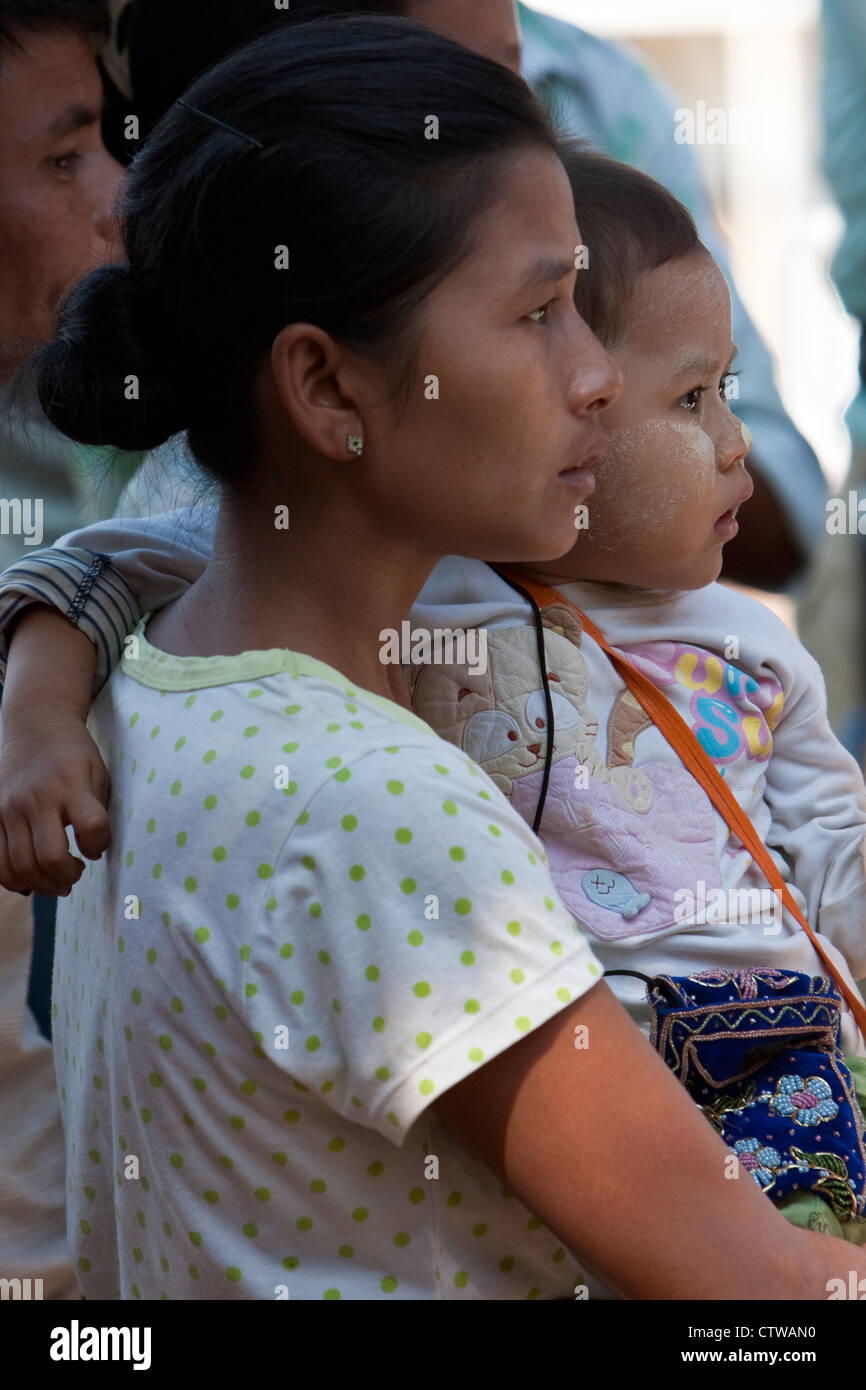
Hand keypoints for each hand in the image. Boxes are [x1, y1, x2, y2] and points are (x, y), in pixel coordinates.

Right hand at [0, 703, 110, 895]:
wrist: (35, 727)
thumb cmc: (74, 756)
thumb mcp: (98, 774)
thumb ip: (98, 812)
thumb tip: (91, 855)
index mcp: (72, 784)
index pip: (92, 826)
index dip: (98, 846)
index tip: (96, 849)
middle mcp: (38, 797)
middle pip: (50, 857)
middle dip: (68, 877)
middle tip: (75, 874)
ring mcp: (10, 808)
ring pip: (21, 866)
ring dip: (44, 884)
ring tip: (58, 881)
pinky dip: (15, 880)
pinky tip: (32, 877)